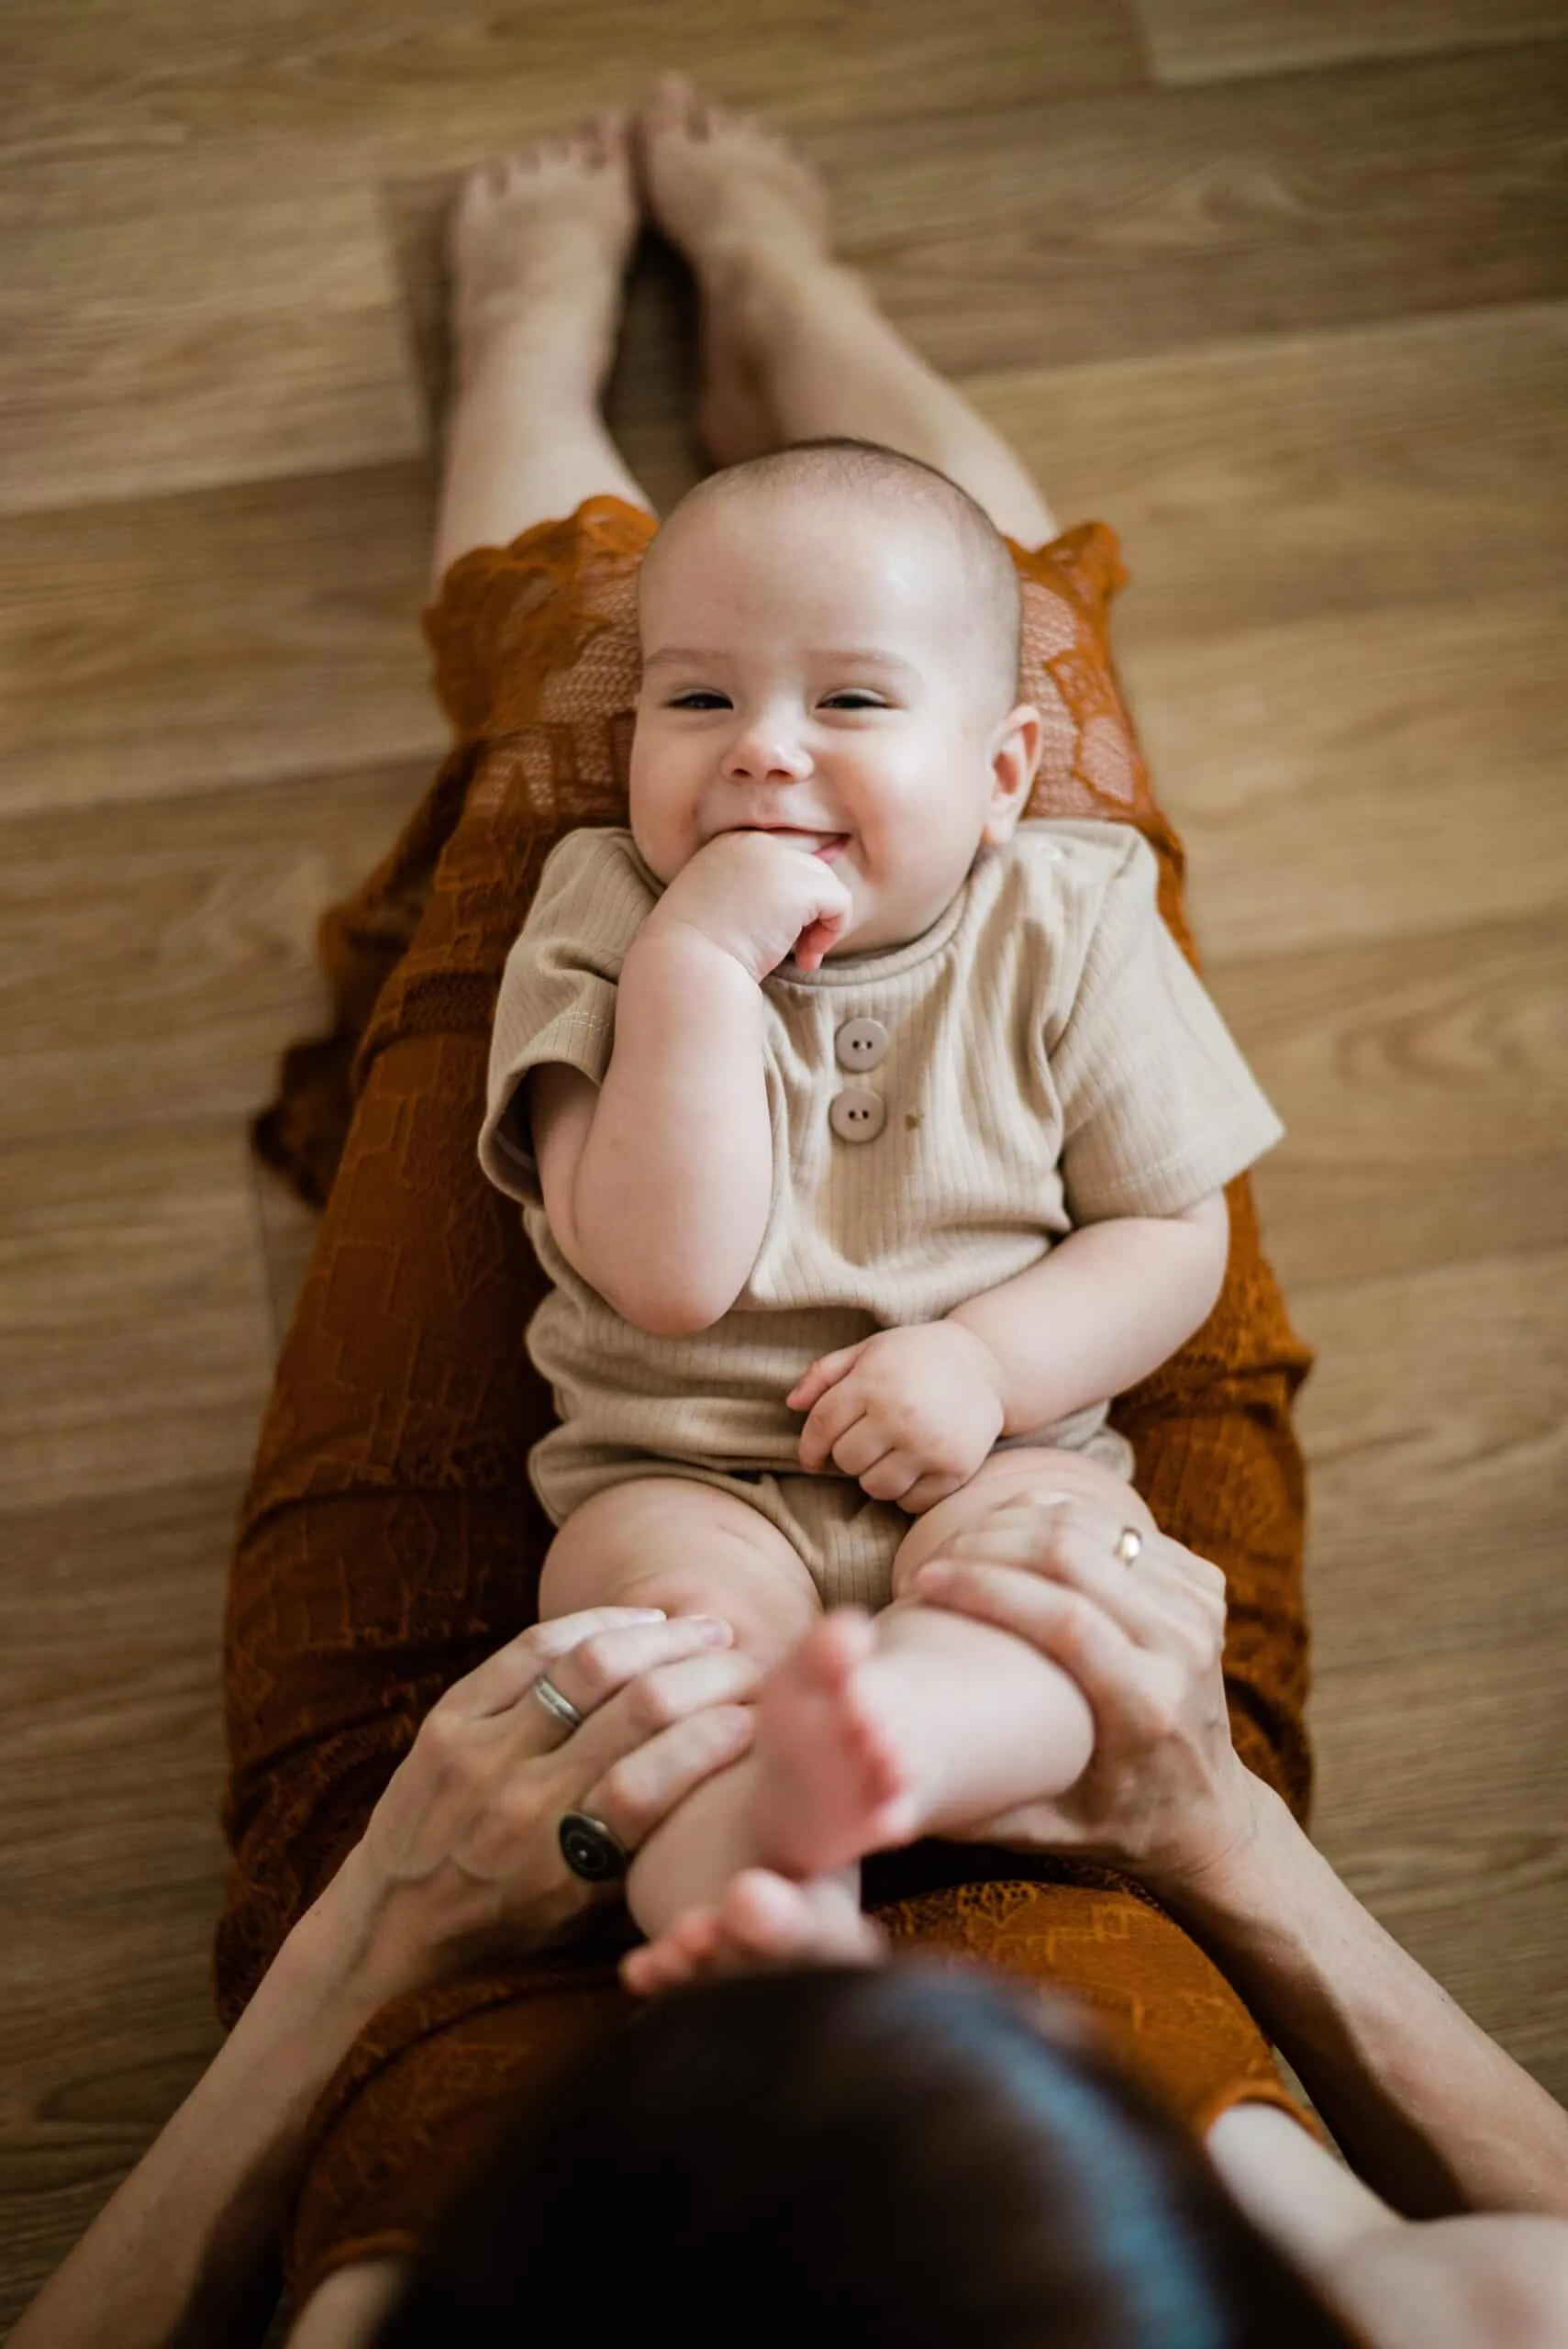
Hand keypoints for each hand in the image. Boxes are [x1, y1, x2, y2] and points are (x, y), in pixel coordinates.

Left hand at [304, 1607, 759, 2006]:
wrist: (388, 1919)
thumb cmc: (505, 1921)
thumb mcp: (579, 1915)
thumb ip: (640, 1850)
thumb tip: (722, 1783)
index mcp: (561, 1864)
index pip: (653, 1782)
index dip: (719, 1739)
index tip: (762, 1719)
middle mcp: (521, 1802)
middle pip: (637, 1710)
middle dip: (710, 1676)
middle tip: (750, 1664)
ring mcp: (480, 1752)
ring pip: (589, 1666)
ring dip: (663, 1640)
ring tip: (706, 1633)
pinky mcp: (449, 1717)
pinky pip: (532, 1651)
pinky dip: (593, 1625)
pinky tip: (637, 1623)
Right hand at [649, 828, 853, 979]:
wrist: (686, 968)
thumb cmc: (700, 949)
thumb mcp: (723, 900)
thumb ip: (761, 881)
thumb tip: (829, 853)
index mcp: (732, 842)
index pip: (786, 847)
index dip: (796, 886)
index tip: (788, 921)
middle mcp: (755, 841)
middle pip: (810, 866)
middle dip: (810, 910)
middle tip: (795, 949)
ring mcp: (777, 859)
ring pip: (828, 883)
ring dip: (821, 925)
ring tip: (800, 955)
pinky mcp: (799, 886)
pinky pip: (841, 902)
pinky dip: (832, 933)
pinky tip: (805, 958)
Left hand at [788, 1321, 1005, 1512]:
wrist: (987, 1364)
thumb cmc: (917, 1356)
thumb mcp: (868, 1349)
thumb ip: (824, 1373)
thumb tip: (791, 1405)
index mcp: (873, 1382)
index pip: (822, 1427)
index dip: (809, 1448)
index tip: (811, 1458)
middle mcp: (901, 1415)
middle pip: (847, 1461)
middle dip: (848, 1456)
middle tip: (867, 1442)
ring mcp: (930, 1445)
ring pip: (875, 1488)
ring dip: (875, 1477)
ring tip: (890, 1455)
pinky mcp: (956, 1469)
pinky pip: (911, 1503)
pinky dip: (906, 1492)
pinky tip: (914, 1468)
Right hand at [909, 1489, 1256, 1891]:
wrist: (1211, 1814)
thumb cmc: (1116, 1826)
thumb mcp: (1050, 1832)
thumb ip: (975, 1810)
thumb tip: (882, 1779)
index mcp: (1146, 1706)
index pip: (1063, 1617)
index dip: (986, 1587)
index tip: (923, 1580)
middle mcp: (1182, 1650)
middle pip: (1077, 1555)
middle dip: (990, 1542)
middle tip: (935, 1559)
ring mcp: (1201, 1613)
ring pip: (1098, 1528)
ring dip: (1019, 1523)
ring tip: (964, 1545)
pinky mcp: (1206, 1589)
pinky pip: (1123, 1527)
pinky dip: (1063, 1519)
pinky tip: (1017, 1535)